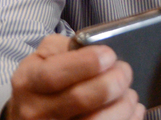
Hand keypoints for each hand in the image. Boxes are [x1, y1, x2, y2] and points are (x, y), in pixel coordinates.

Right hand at [8, 35, 143, 119]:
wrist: (29, 115)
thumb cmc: (41, 82)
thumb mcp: (41, 57)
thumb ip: (65, 47)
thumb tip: (96, 49)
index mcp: (28, 83)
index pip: (54, 75)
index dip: (87, 63)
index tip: (109, 55)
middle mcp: (36, 112)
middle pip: (80, 99)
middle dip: (112, 81)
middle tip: (124, 71)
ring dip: (122, 105)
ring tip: (129, 93)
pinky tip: (133, 110)